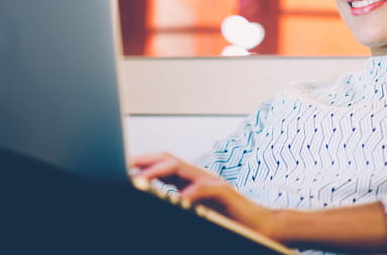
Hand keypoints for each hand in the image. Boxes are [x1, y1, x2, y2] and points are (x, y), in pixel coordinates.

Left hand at [130, 152, 278, 238]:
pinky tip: (178, 200)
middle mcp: (201, 177)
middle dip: (146, 161)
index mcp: (192, 181)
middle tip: (125, 168)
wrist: (263, 227)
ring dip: (159, 172)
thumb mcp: (200, 212)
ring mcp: (213, 183)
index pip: (164, 164)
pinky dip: (189, 193)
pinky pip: (204, 189)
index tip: (124, 168)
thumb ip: (182, 206)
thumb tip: (159, 205)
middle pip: (169, 159)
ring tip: (141, 180)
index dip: (144, 163)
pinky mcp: (225, 193)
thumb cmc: (230, 222)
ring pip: (182, 169)